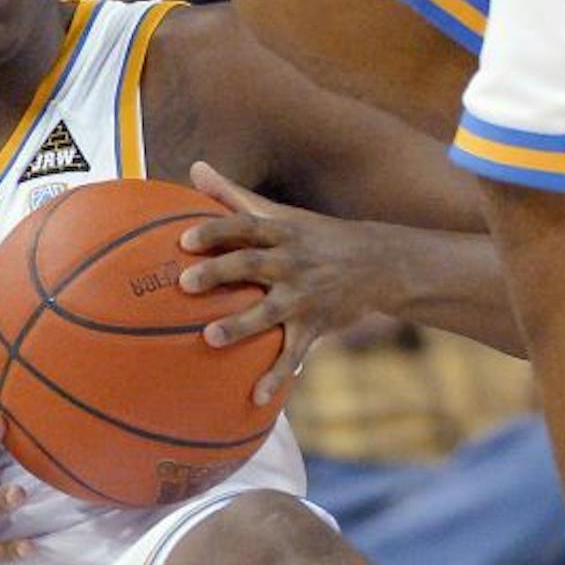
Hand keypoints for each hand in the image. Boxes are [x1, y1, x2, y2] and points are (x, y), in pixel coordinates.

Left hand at [176, 160, 388, 405]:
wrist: (378, 263)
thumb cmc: (314, 236)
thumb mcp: (278, 212)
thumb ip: (232, 193)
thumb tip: (194, 166)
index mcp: (280, 232)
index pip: (244, 227)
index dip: (216, 231)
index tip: (185, 239)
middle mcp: (291, 262)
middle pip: (252, 264)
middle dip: (221, 273)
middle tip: (186, 284)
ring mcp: (304, 296)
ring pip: (270, 311)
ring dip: (241, 325)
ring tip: (210, 338)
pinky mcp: (315, 326)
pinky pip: (294, 354)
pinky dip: (276, 377)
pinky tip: (255, 398)